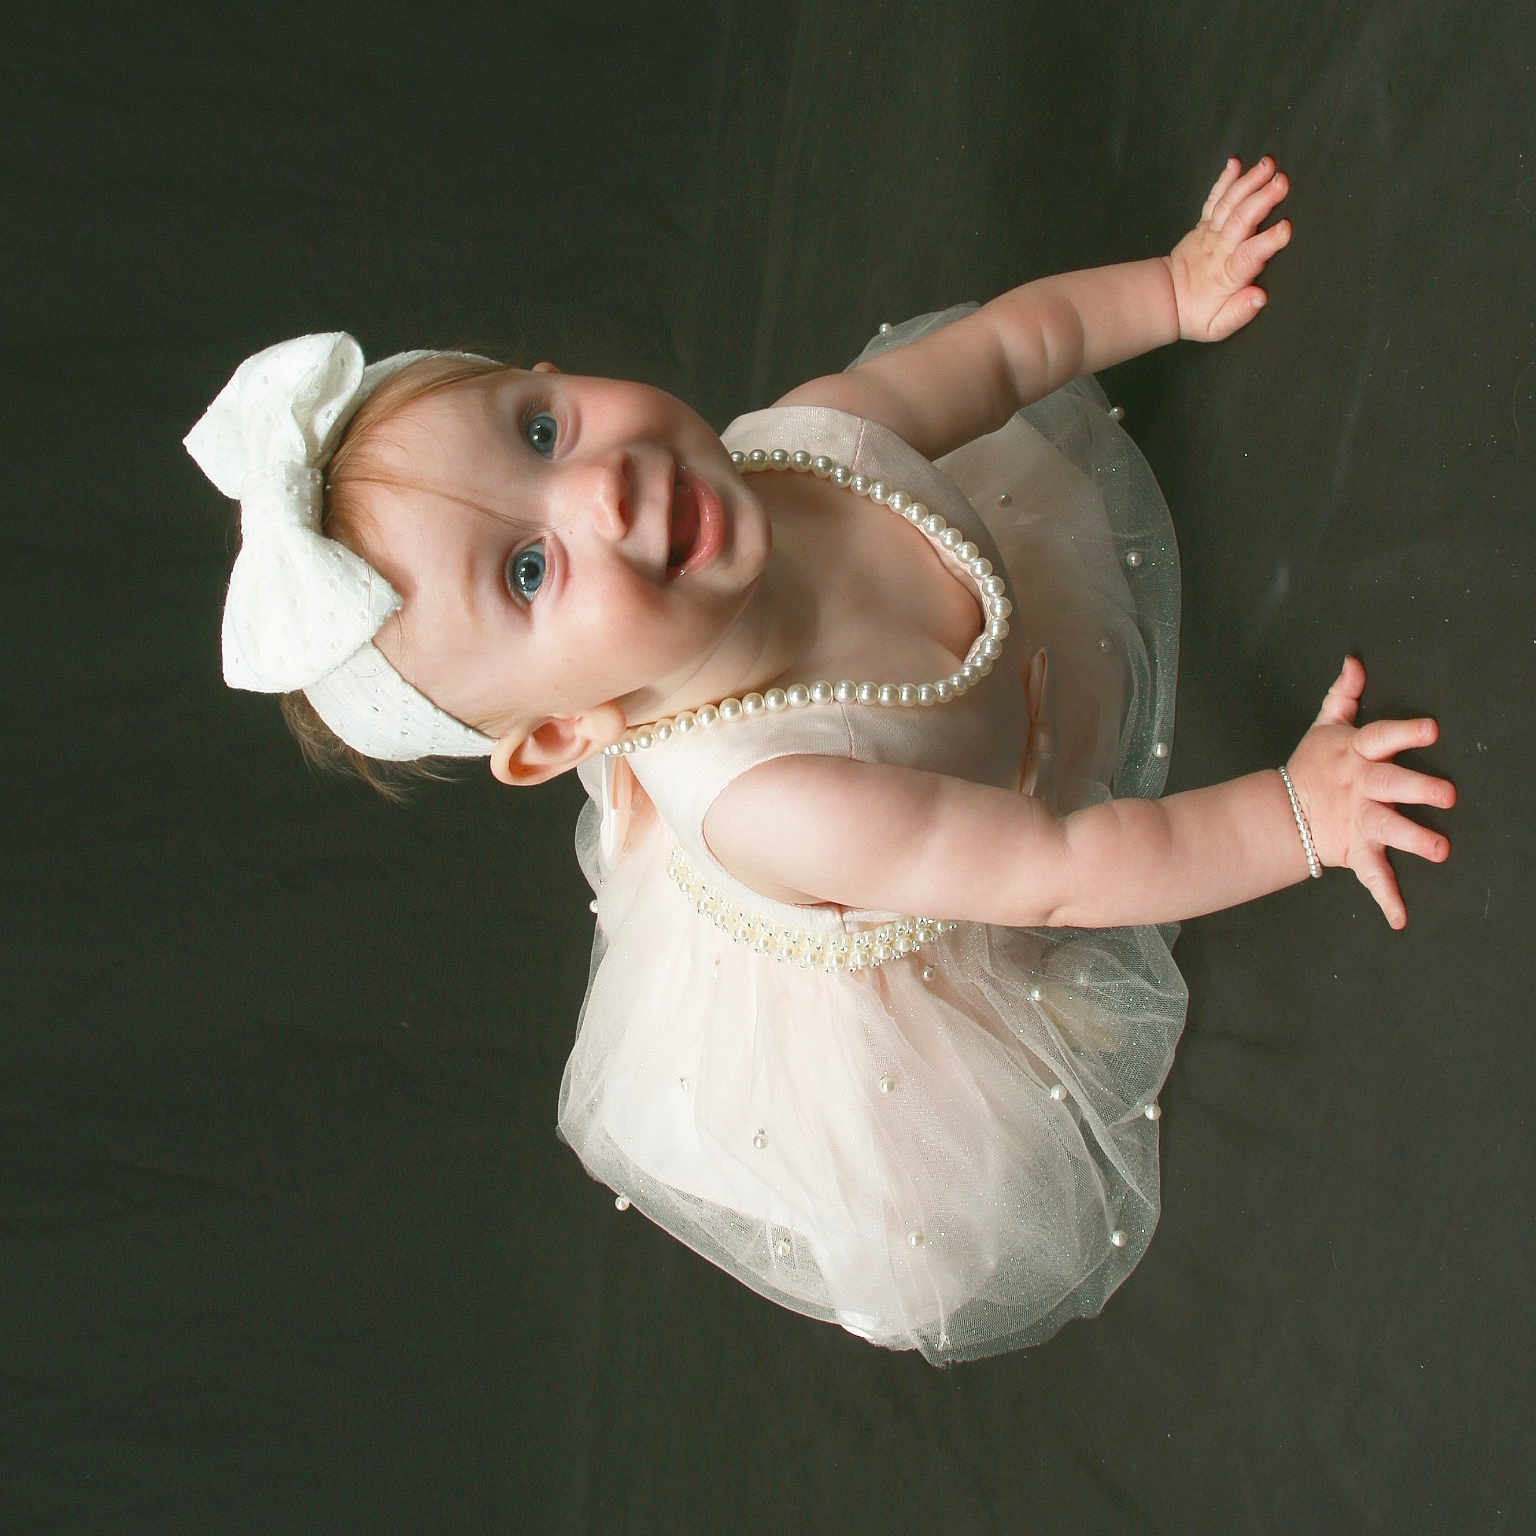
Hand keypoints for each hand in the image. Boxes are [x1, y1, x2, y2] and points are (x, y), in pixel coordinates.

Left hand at [1167, 156, 1291, 341]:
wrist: (1164, 300)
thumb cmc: (1197, 315)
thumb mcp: (1216, 327)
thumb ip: (1238, 313)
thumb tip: (1260, 297)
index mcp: (1226, 276)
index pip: (1248, 257)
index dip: (1267, 243)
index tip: (1285, 228)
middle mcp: (1218, 251)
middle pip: (1241, 222)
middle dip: (1261, 200)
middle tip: (1283, 181)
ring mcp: (1209, 235)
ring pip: (1229, 205)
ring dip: (1249, 182)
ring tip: (1268, 164)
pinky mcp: (1203, 225)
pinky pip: (1213, 200)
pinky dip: (1224, 181)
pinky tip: (1235, 163)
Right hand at [1286, 657, 1455, 929]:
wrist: (1283, 811)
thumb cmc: (1314, 767)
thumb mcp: (1326, 726)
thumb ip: (1345, 695)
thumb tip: (1355, 661)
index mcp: (1357, 755)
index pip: (1383, 738)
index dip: (1406, 733)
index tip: (1432, 729)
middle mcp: (1362, 788)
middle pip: (1393, 785)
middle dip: (1419, 789)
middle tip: (1447, 795)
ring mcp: (1360, 821)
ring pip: (1391, 829)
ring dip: (1416, 840)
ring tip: (1441, 851)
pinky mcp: (1357, 850)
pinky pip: (1373, 877)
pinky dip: (1386, 899)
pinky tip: (1401, 918)